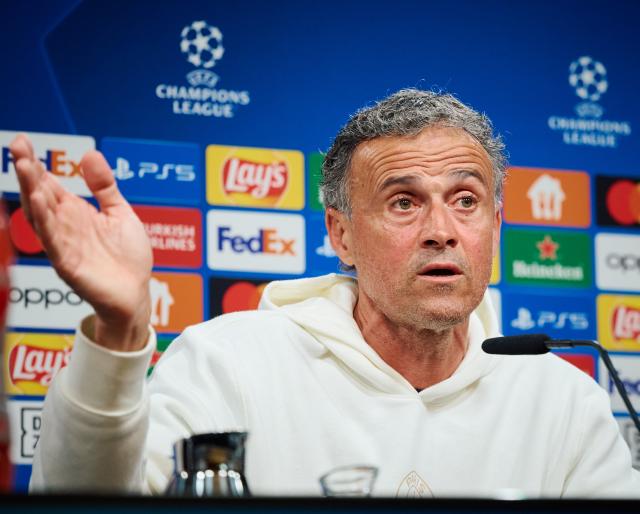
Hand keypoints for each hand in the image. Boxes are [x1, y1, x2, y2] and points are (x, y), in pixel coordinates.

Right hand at [10, 134, 151, 350]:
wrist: (137, 293)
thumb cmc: (127, 257)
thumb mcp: (119, 213)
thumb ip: (104, 187)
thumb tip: (90, 155)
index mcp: (75, 213)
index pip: (49, 185)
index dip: (36, 164)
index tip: (24, 141)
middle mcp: (65, 227)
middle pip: (40, 195)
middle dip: (28, 172)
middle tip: (17, 146)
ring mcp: (64, 245)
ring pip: (41, 215)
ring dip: (31, 191)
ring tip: (23, 166)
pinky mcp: (68, 264)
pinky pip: (53, 241)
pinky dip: (45, 221)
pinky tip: (40, 201)